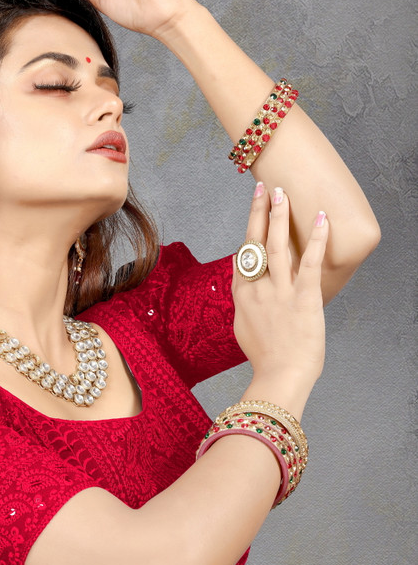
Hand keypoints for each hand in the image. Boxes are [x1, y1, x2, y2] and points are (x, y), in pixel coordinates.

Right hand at [233, 184, 327, 392]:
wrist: (280, 376)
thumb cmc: (265, 358)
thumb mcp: (244, 329)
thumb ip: (246, 305)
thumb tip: (248, 294)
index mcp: (243, 296)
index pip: (244, 255)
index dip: (248, 228)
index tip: (254, 208)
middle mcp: (258, 288)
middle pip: (255, 242)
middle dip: (259, 212)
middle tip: (265, 188)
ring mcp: (280, 292)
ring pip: (277, 245)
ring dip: (279, 216)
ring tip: (283, 193)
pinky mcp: (304, 297)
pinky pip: (309, 261)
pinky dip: (315, 238)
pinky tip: (321, 218)